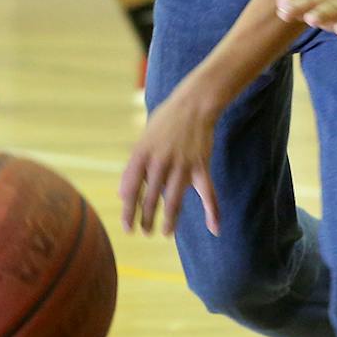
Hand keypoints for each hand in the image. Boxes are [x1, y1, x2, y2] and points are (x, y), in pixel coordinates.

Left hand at [119, 87, 221, 237]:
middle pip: (150, 198)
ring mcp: (182, 164)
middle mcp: (160, 160)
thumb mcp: (143, 140)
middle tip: (144, 232)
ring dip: (170, 220)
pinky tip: (214, 228)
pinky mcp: (200, 165)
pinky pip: (207, 192)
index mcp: (142, 153)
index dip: (128, 211)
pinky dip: (212, 211)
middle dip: (146, 219)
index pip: (131, 188)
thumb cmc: (165, 122)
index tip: (127, 228)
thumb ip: (133, 167)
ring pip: (174, 200)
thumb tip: (122, 194)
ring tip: (165, 233)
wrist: (194, 104)